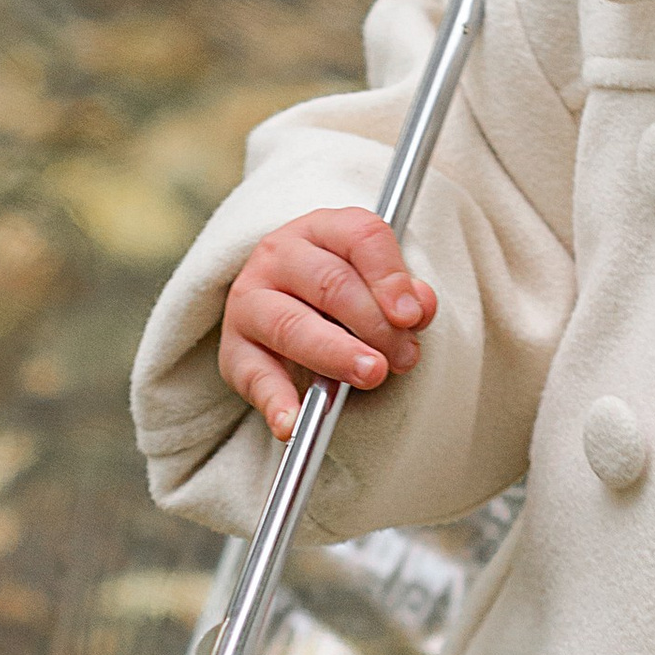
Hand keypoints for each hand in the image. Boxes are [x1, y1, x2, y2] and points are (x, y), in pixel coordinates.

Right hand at [218, 210, 436, 442]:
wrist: (283, 306)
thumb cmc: (341, 295)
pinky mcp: (235, 350)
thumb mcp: (374, 283)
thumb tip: (420, 307)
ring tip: (371, 375)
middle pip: (330, 282)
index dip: (390, 276)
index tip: (412, 315)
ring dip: (336, 353)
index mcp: (322, 230)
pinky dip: (275, 402)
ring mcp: (250, 301)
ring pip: (292, 324)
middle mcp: (279, 256)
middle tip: (404, 357)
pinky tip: (293, 424)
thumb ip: (401, 295)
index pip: (360, 237)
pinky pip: (255, 376)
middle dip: (374, 323)